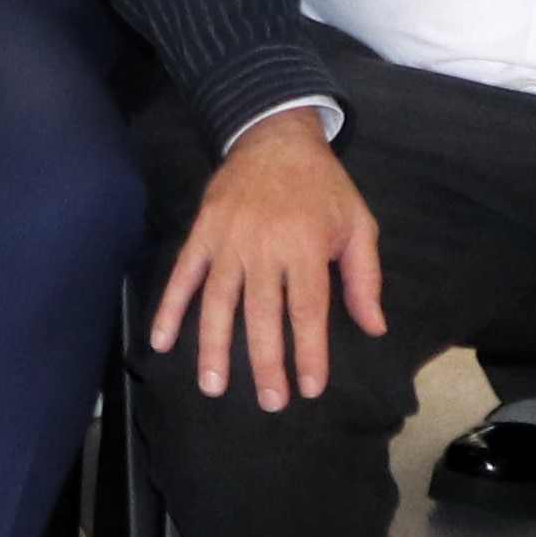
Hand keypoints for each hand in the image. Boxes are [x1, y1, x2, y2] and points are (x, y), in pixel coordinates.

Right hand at [148, 110, 382, 411]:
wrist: (275, 135)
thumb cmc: (322, 186)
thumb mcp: (358, 223)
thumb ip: (365, 277)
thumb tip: (374, 327)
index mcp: (305, 246)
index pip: (306, 310)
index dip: (308, 352)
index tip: (310, 388)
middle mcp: (263, 246)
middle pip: (261, 314)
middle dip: (265, 362)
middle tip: (271, 401)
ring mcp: (227, 240)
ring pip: (217, 302)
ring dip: (213, 346)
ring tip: (214, 386)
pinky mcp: (201, 232)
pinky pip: (182, 275)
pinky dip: (169, 308)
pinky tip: (161, 341)